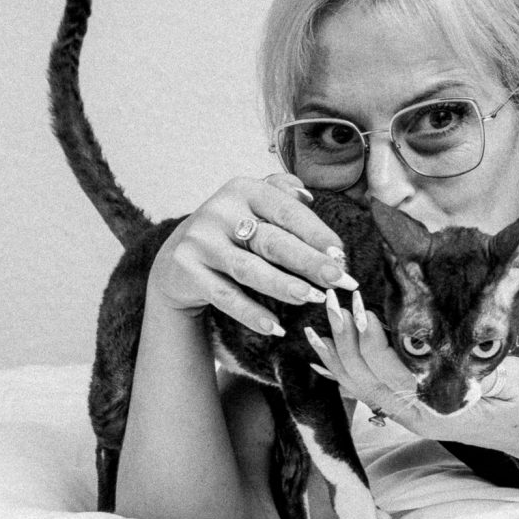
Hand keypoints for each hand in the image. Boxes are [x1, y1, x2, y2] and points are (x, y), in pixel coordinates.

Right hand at [148, 173, 357, 333]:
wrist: (177, 259)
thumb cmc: (231, 233)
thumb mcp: (253, 206)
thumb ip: (281, 195)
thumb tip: (308, 195)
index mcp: (244, 189)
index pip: (287, 211)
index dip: (316, 233)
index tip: (342, 255)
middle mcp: (220, 210)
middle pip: (272, 241)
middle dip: (309, 262)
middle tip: (338, 279)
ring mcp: (200, 240)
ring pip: (249, 269)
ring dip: (283, 286)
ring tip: (312, 298)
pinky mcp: (187, 269)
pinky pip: (225, 296)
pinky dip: (251, 314)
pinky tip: (276, 328)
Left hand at [304, 290, 518, 458]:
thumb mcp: (507, 378)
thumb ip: (473, 366)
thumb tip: (443, 345)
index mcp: (435, 408)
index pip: (390, 373)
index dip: (370, 342)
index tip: (361, 308)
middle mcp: (414, 414)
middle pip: (364, 378)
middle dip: (344, 339)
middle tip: (334, 300)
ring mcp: (409, 413)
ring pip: (358, 386)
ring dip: (337, 353)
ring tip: (319, 322)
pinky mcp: (410, 406)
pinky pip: (368, 390)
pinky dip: (344, 370)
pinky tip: (327, 355)